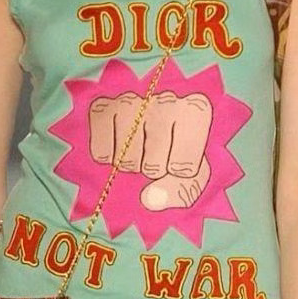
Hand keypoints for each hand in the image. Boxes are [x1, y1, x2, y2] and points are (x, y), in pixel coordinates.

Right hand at [88, 90, 213, 210]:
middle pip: (153, 166)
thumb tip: (150, 198)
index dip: (177, 174)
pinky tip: (118, 144)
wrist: (148, 119)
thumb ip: (183, 191)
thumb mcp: (193, 173)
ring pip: (126, 159)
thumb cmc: (177, 147)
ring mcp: (131, 101)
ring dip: (130, 164)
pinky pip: (101, 153)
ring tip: (138, 149)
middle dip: (152, 170)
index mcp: (195, 111)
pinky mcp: (102, 106)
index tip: (178, 160)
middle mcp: (164, 100)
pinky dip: (107, 157)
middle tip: (155, 154)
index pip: (183, 168)